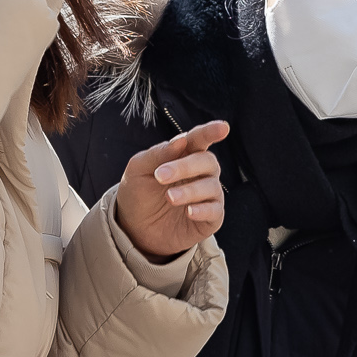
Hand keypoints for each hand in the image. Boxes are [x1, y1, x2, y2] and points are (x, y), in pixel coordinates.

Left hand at [116, 121, 229, 260]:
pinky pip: (215, 211)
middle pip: (207, 161)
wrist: (133, 228)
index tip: (222, 127)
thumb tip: (180, 141)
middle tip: (161, 176)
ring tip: (169, 197)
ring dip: (190, 191)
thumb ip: (158, 154)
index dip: (211, 132)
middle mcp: (201, 173)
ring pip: (211, 186)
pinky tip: (188, 212)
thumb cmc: (138, 193)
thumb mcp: (138, 170)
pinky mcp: (210, 218)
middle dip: (186, 167)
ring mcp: (207, 196)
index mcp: (184, 155)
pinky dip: (203, 210)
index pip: (200, 139)